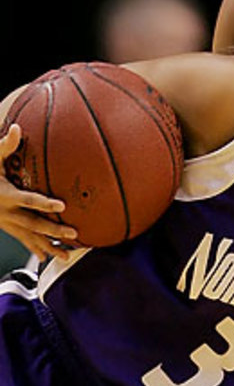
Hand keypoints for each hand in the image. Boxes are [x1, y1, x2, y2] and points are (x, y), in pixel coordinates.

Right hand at [0, 124, 74, 260]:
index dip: (44, 203)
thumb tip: (16, 127)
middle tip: (74, 233)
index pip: (28, 199)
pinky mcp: (6, 226)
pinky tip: (48, 258)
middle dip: (53, 229)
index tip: (62, 205)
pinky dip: (35, 248)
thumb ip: (5, 145)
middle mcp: (6, 212)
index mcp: (5, 194)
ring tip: (66, 256)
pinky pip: (23, 239)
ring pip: (29, 236)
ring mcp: (6, 222)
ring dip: (48, 246)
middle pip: (33, 223)